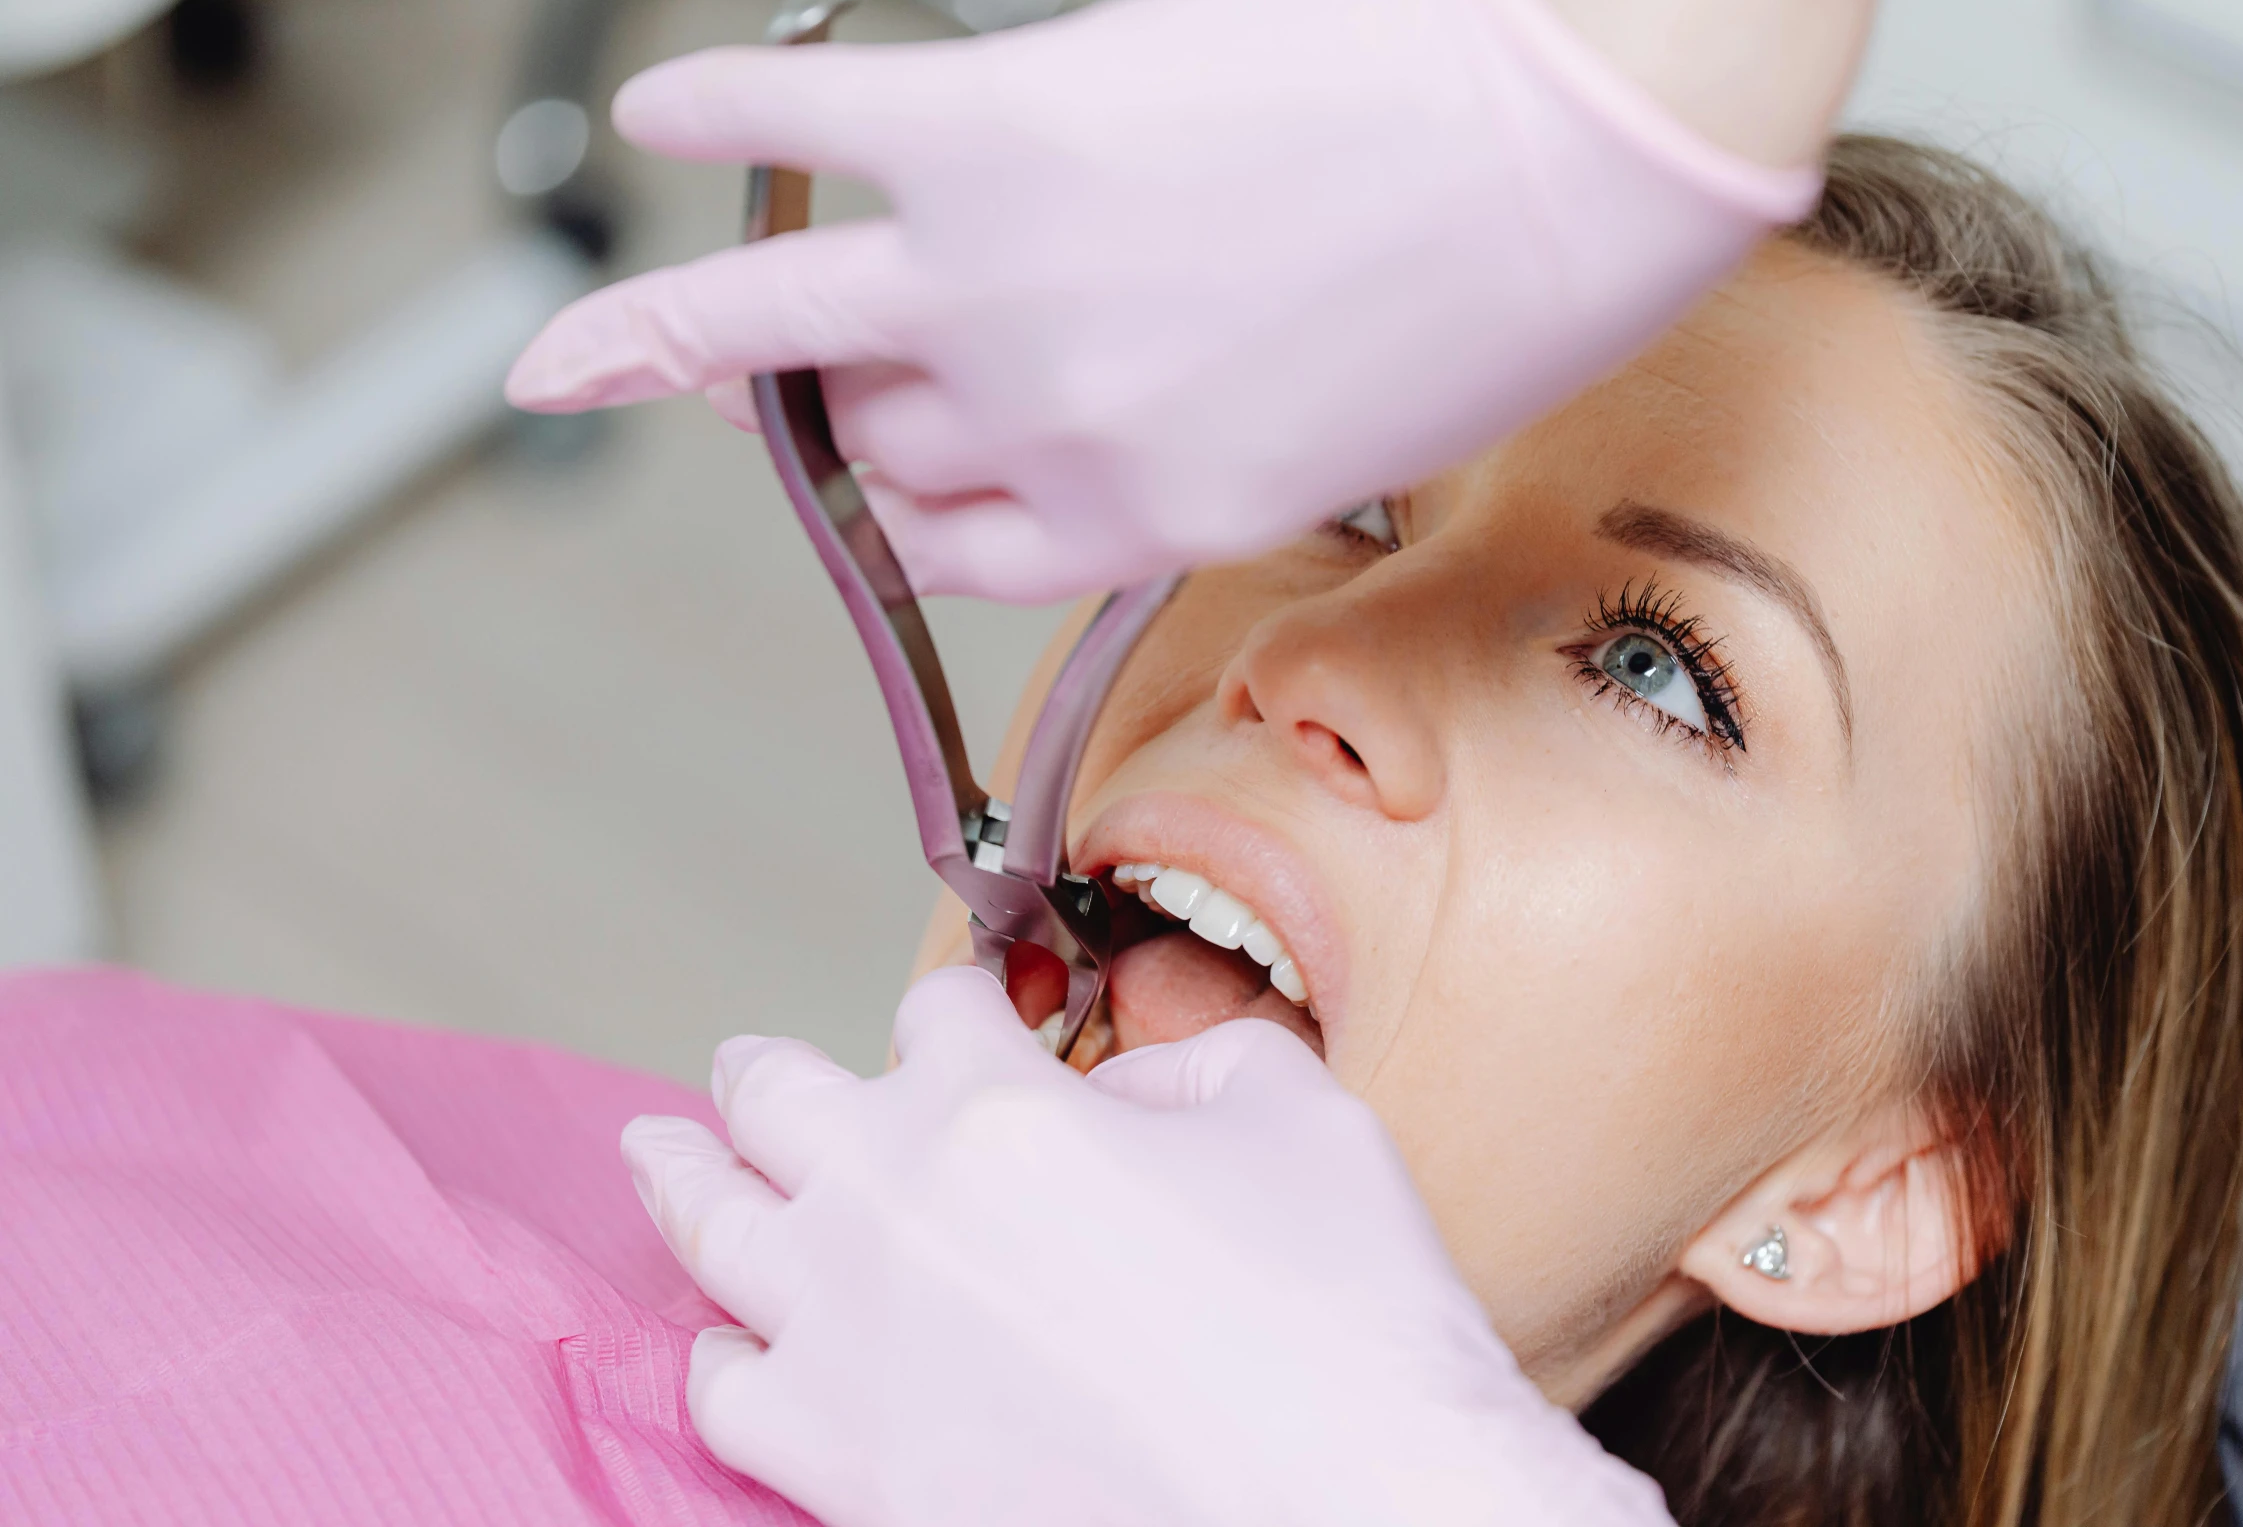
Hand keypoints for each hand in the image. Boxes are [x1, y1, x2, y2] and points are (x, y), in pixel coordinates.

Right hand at [507, 0, 1825, 600]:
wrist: (1584, 127)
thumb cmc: (1511, 278)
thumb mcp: (1352, 430)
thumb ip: (1207, 441)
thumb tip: (1125, 401)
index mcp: (1148, 514)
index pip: (960, 553)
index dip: (913, 516)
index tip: (883, 485)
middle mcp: (1054, 430)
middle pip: (877, 447)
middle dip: (849, 416)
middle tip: (819, 369)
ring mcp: (1009, 287)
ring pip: (785, 333)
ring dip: (676, 334)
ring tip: (583, 346)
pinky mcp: (1001, 130)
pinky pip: (814, 133)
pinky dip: (721, 115)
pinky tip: (664, 108)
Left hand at [621, 967, 1671, 1526]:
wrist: (1344, 1522)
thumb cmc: (1345, 1327)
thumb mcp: (1299, 1113)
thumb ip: (1187, 1062)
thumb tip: (1115, 1096)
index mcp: (997, 1109)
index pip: (937, 1014)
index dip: (961, 1010)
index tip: (968, 1023)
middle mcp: (894, 1209)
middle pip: (775, 1098)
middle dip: (759, 1071)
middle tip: (737, 1067)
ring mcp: (852, 1345)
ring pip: (717, 1230)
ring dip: (683, 1176)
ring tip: (654, 1153)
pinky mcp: (846, 1471)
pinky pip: (731, 1394)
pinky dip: (721, 1352)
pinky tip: (728, 1343)